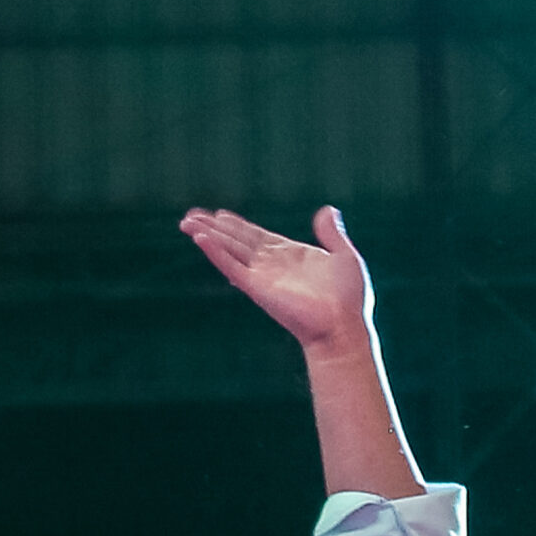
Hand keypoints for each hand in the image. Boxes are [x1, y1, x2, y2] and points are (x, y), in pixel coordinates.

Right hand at [178, 205, 374, 352]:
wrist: (343, 325)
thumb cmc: (349, 297)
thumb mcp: (344, 256)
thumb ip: (331, 233)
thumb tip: (326, 210)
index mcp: (290, 254)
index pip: (256, 235)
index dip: (237, 224)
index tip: (219, 214)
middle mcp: (271, 264)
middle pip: (235, 240)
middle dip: (214, 227)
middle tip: (191, 215)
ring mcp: (262, 275)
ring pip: (228, 249)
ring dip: (207, 235)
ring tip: (186, 223)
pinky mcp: (256, 287)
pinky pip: (231, 266)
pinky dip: (215, 252)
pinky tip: (200, 240)